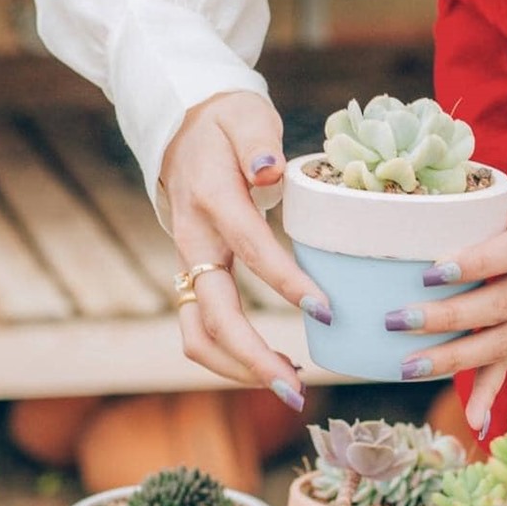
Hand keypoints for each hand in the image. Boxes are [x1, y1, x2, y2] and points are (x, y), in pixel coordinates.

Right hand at [160, 91, 327, 409]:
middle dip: (252, 359)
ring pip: (197, 334)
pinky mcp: (194, 280)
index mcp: (212, 201)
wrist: (181, 130)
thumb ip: (256, 140)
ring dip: (239, 369)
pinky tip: (277, 364)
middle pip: (213, 315)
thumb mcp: (244, 115)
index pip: (251, 248)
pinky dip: (235, 358)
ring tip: (290, 386)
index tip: (325, 311)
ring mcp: (189, 265)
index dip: (286, 283)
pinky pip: (204, 331)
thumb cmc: (226, 123)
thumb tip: (269, 167)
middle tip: (297, 390)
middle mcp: (194, 241)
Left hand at [385, 179, 506, 434]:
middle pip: (505, 302)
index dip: (474, 263)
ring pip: (506, 339)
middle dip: (451, 317)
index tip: (430, 272)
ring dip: (457, 358)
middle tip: (399, 319)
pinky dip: (491, 391)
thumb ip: (475, 208)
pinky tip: (475, 420)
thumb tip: (404, 211)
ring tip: (409, 366)